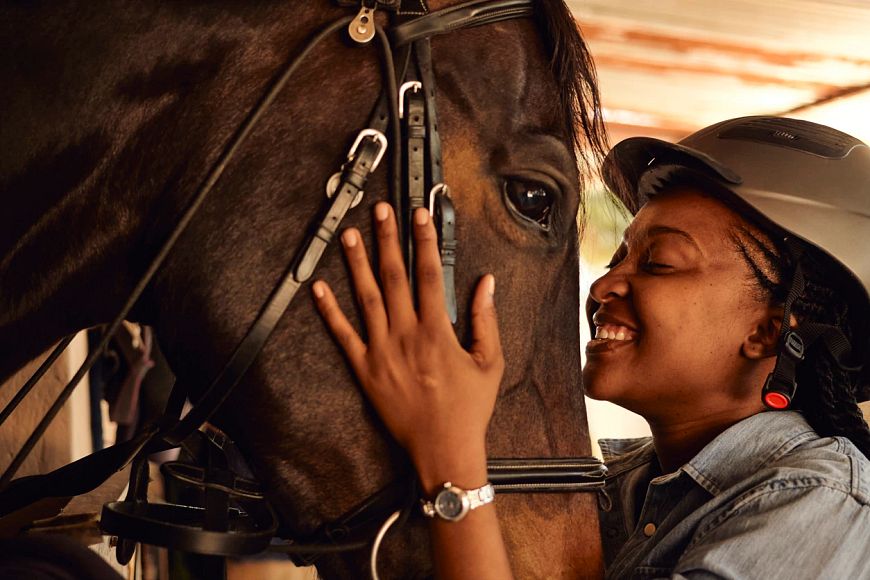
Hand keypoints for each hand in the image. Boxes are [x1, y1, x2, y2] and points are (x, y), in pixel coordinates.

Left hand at [313, 202, 503, 490]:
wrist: (443, 447)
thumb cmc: (468, 408)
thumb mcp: (490, 362)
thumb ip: (486, 319)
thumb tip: (486, 283)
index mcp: (438, 331)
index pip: (430, 273)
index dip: (424, 240)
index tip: (418, 215)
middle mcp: (406, 335)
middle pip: (394, 276)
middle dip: (387, 239)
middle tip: (380, 211)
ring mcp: (381, 351)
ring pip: (366, 298)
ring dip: (356, 264)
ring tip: (349, 235)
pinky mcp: (365, 369)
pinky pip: (343, 335)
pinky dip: (329, 311)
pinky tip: (319, 288)